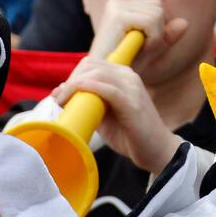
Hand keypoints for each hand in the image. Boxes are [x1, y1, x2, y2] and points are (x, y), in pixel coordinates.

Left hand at [50, 58, 181, 173]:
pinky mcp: (131, 102)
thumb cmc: (130, 136)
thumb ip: (90, 104)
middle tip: (59, 100)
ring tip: (62, 102)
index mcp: (122, 76)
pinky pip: (106, 88)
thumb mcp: (105, 117)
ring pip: (96, 74)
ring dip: (74, 85)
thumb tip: (64, 96)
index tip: (60, 94)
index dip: (72, 76)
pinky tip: (75, 96)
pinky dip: (87, 89)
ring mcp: (131, 87)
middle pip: (90, 66)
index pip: (91, 64)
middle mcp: (127, 76)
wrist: (156, 152)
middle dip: (70, 80)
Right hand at [87, 0, 187, 63]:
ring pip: (158, 13)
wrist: (104, 83)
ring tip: (135, 50)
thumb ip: (166, 37)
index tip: (140, 45)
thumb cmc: (123, 69)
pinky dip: (151, 39)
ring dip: (154, 37)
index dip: (156, 29)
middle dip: (156, 31)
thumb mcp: (149, 51)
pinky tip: (136, 50)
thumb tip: (185, 22)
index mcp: (121, 6)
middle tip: (138, 49)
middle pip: (158, 6)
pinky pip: (152, 21)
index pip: (156, 6)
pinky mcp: (118, 15)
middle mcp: (117, 2)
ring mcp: (116, 6)